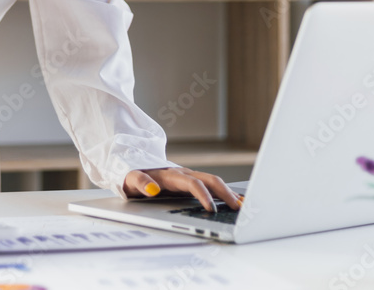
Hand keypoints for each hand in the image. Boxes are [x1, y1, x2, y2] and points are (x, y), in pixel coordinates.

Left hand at [123, 167, 243, 211]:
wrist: (131, 164)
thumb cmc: (130, 174)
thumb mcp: (129, 179)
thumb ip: (140, 183)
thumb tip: (151, 189)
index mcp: (171, 175)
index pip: (192, 183)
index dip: (203, 195)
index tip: (211, 209)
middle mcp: (183, 173)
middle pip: (210, 179)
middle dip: (225, 193)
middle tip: (237, 208)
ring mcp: (188, 176)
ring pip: (214, 181)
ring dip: (229, 192)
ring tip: (244, 205)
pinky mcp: (190, 181)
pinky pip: (211, 185)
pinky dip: (225, 192)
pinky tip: (235, 201)